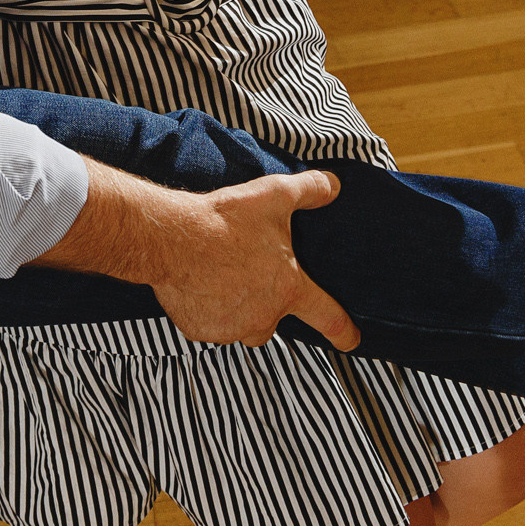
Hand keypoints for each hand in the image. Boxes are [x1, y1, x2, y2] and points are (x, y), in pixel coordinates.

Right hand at [147, 172, 358, 349]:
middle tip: (247, 275)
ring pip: (241, 324)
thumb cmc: (226, 220)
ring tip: (220, 276)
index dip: (343, 331)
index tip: (351, 339)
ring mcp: (230, 327)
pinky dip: (207, 308)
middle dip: (266, 304)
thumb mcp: (275, 196)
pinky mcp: (201, 330)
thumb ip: (310, 190)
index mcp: (288, 290)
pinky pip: (210, 324)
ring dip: (237, 308)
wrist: (173, 238)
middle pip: (273, 321)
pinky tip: (198, 283)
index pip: (327, 317)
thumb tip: (334, 186)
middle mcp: (264, 316)